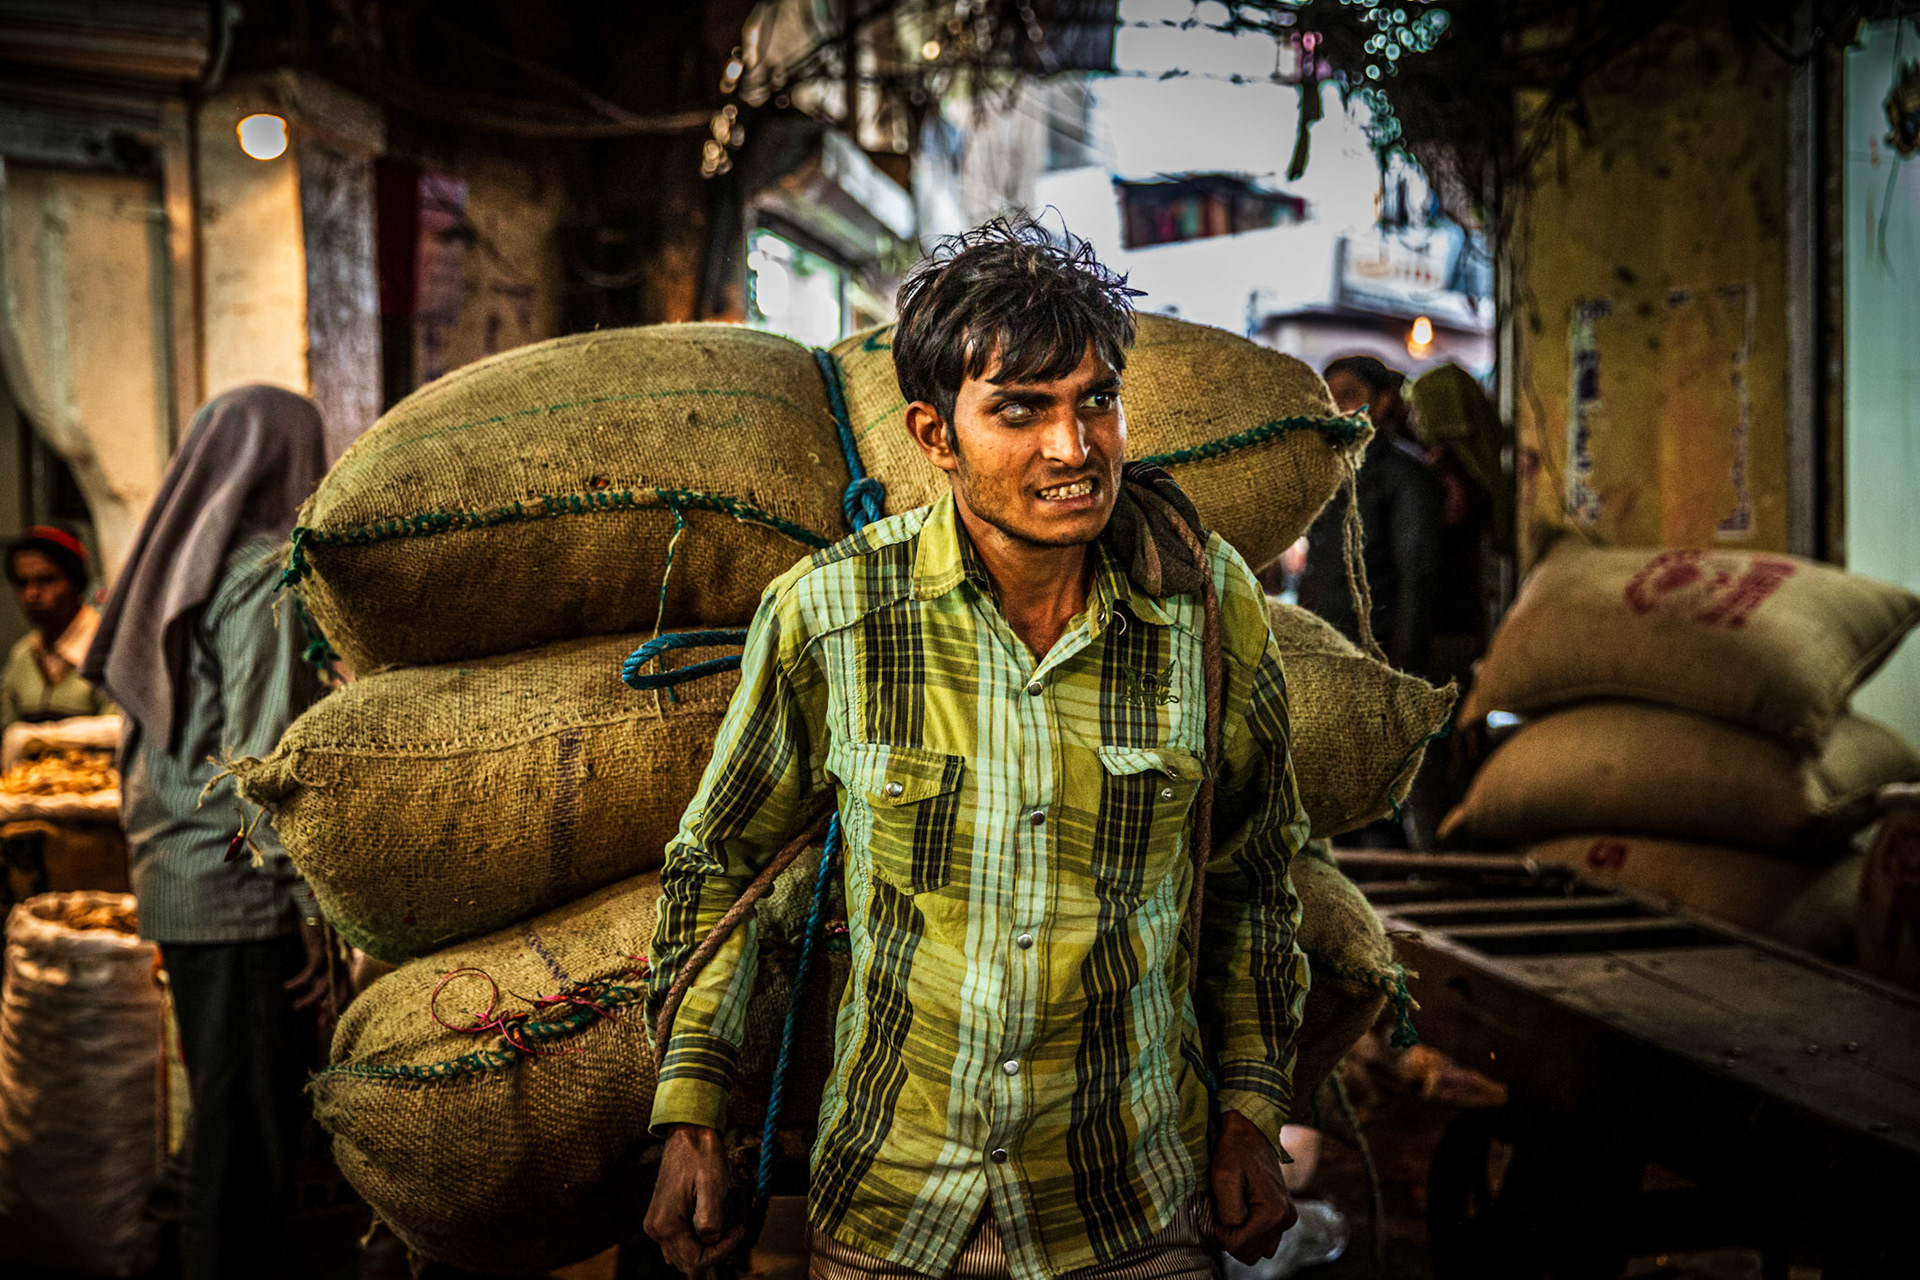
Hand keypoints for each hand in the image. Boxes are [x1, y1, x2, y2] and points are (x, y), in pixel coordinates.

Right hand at [284, 910, 345, 1026]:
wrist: (314, 906)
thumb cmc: (316, 932)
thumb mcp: (320, 955)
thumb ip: (320, 972)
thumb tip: (313, 990)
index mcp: (343, 963)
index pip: (348, 988)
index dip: (340, 1005)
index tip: (329, 1019)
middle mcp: (341, 960)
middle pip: (341, 990)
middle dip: (331, 1008)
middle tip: (319, 1023)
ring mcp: (331, 955)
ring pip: (324, 984)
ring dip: (311, 999)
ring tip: (296, 1006)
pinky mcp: (319, 947)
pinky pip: (311, 970)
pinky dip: (299, 981)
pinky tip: (287, 986)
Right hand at [646, 1123, 744, 1274]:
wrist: (688, 1132)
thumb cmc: (701, 1156)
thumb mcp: (713, 1187)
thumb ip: (711, 1220)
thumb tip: (711, 1240)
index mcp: (666, 1224)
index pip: (695, 1260)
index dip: (722, 1251)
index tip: (738, 1229)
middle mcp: (656, 1228)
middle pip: (688, 1261)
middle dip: (714, 1249)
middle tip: (733, 1227)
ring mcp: (656, 1222)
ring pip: (683, 1253)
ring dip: (705, 1246)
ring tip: (723, 1223)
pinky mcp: (661, 1216)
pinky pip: (679, 1240)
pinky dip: (696, 1237)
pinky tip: (710, 1218)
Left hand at [1211, 1109, 1298, 1264]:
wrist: (1251, 1133)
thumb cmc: (1234, 1152)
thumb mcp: (1223, 1177)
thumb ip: (1228, 1211)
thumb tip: (1232, 1232)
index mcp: (1274, 1211)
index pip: (1241, 1247)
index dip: (1222, 1234)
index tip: (1217, 1213)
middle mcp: (1286, 1218)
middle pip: (1251, 1253)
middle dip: (1232, 1238)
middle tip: (1223, 1213)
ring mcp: (1287, 1218)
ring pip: (1258, 1250)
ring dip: (1241, 1236)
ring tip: (1233, 1210)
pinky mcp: (1284, 1216)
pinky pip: (1264, 1240)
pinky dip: (1250, 1232)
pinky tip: (1242, 1212)